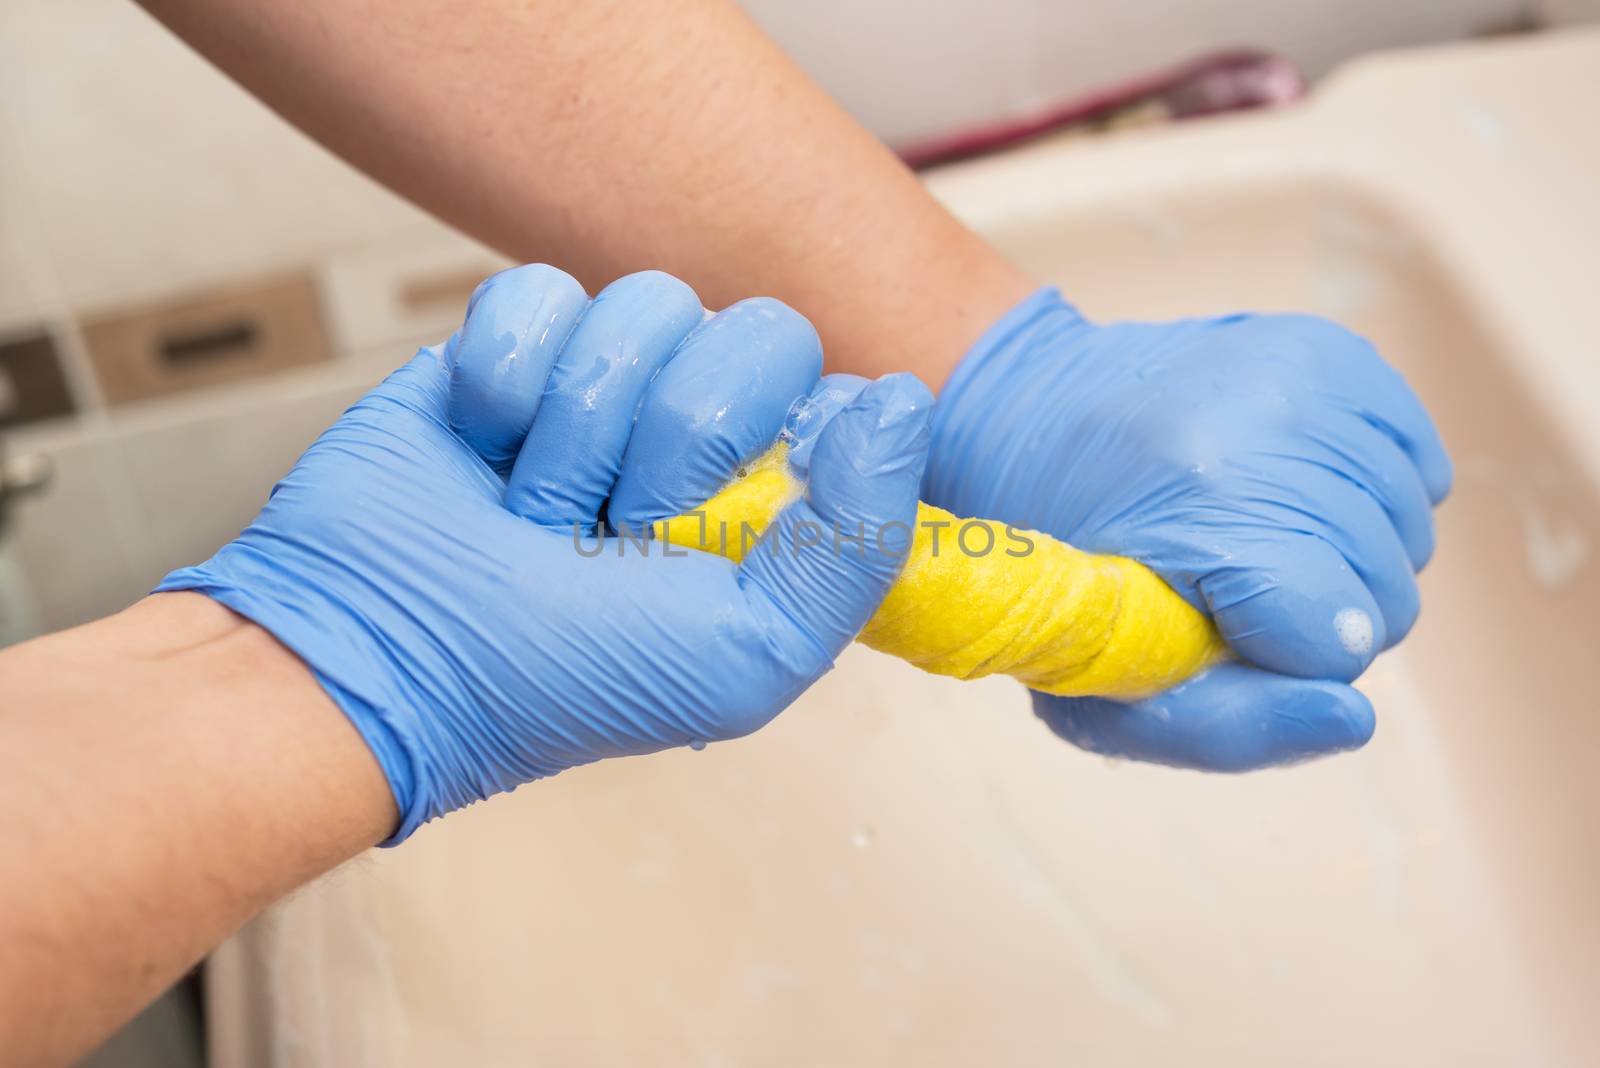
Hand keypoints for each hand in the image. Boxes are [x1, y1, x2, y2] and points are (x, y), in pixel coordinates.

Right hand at [159, 265, 932, 840]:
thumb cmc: (558, 676)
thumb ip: (854, 545)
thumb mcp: (745, 655)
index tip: (721, 519)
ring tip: (534, 507)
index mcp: (769, 503)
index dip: (791, 444)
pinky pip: (542, 289)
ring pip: (648, 303)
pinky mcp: (508, 348)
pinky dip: (504, 374)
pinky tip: (481, 443)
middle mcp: (697, 436)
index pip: (841, 399)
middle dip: (680, 438)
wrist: (377, 652)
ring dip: (581, 423)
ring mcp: (602, 386)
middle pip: (758, 333)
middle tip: (616, 522)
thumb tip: (903, 402)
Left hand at [924, 289, 1451, 770]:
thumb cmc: (1069, 570)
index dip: (1287, 658)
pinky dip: (1373, 497)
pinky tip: (1295, 494)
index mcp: (1204, 508)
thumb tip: (1356, 720)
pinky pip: (1420, 465)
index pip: (1337, 637)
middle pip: (1387, 589)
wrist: (1028, 422)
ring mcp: (1302, 374)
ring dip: (1349, 557)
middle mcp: (1264, 423)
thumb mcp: (1106, 685)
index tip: (1229, 632)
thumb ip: (1227, 727)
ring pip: (1412, 529)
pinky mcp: (1331, 349)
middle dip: (1320, 613)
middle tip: (1235, 588)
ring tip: (1257, 538)